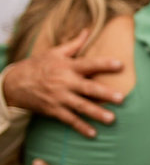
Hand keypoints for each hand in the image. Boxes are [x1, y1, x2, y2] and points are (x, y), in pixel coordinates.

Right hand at [2, 30, 123, 136]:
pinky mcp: (53, 110)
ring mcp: (59, 97)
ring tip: (112, 119)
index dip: (104, 64)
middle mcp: (64, 82)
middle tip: (121, 98)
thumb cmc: (37, 66)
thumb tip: (88, 30)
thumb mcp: (54, 53)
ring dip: (96, 113)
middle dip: (104, 93)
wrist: (13, 84)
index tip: (120, 64)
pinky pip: (69, 120)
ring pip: (81, 106)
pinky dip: (81, 127)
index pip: (89, 64)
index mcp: (67, 67)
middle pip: (88, 88)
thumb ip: (74, 44)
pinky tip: (93, 134)